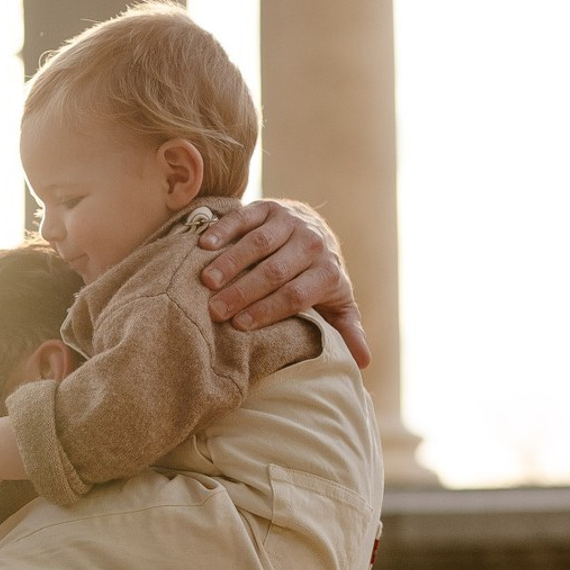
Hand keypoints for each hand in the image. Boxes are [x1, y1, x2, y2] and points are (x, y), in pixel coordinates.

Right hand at [195, 199, 371, 369]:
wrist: (316, 230)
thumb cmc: (320, 279)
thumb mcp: (338, 304)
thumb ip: (348, 330)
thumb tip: (364, 362)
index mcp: (327, 271)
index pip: (295, 294)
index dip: (268, 310)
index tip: (241, 325)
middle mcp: (311, 243)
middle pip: (274, 271)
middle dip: (244, 291)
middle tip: (216, 310)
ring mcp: (290, 222)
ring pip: (258, 243)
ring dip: (230, 262)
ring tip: (207, 282)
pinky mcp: (270, 207)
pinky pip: (245, 216)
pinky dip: (224, 228)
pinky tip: (205, 245)